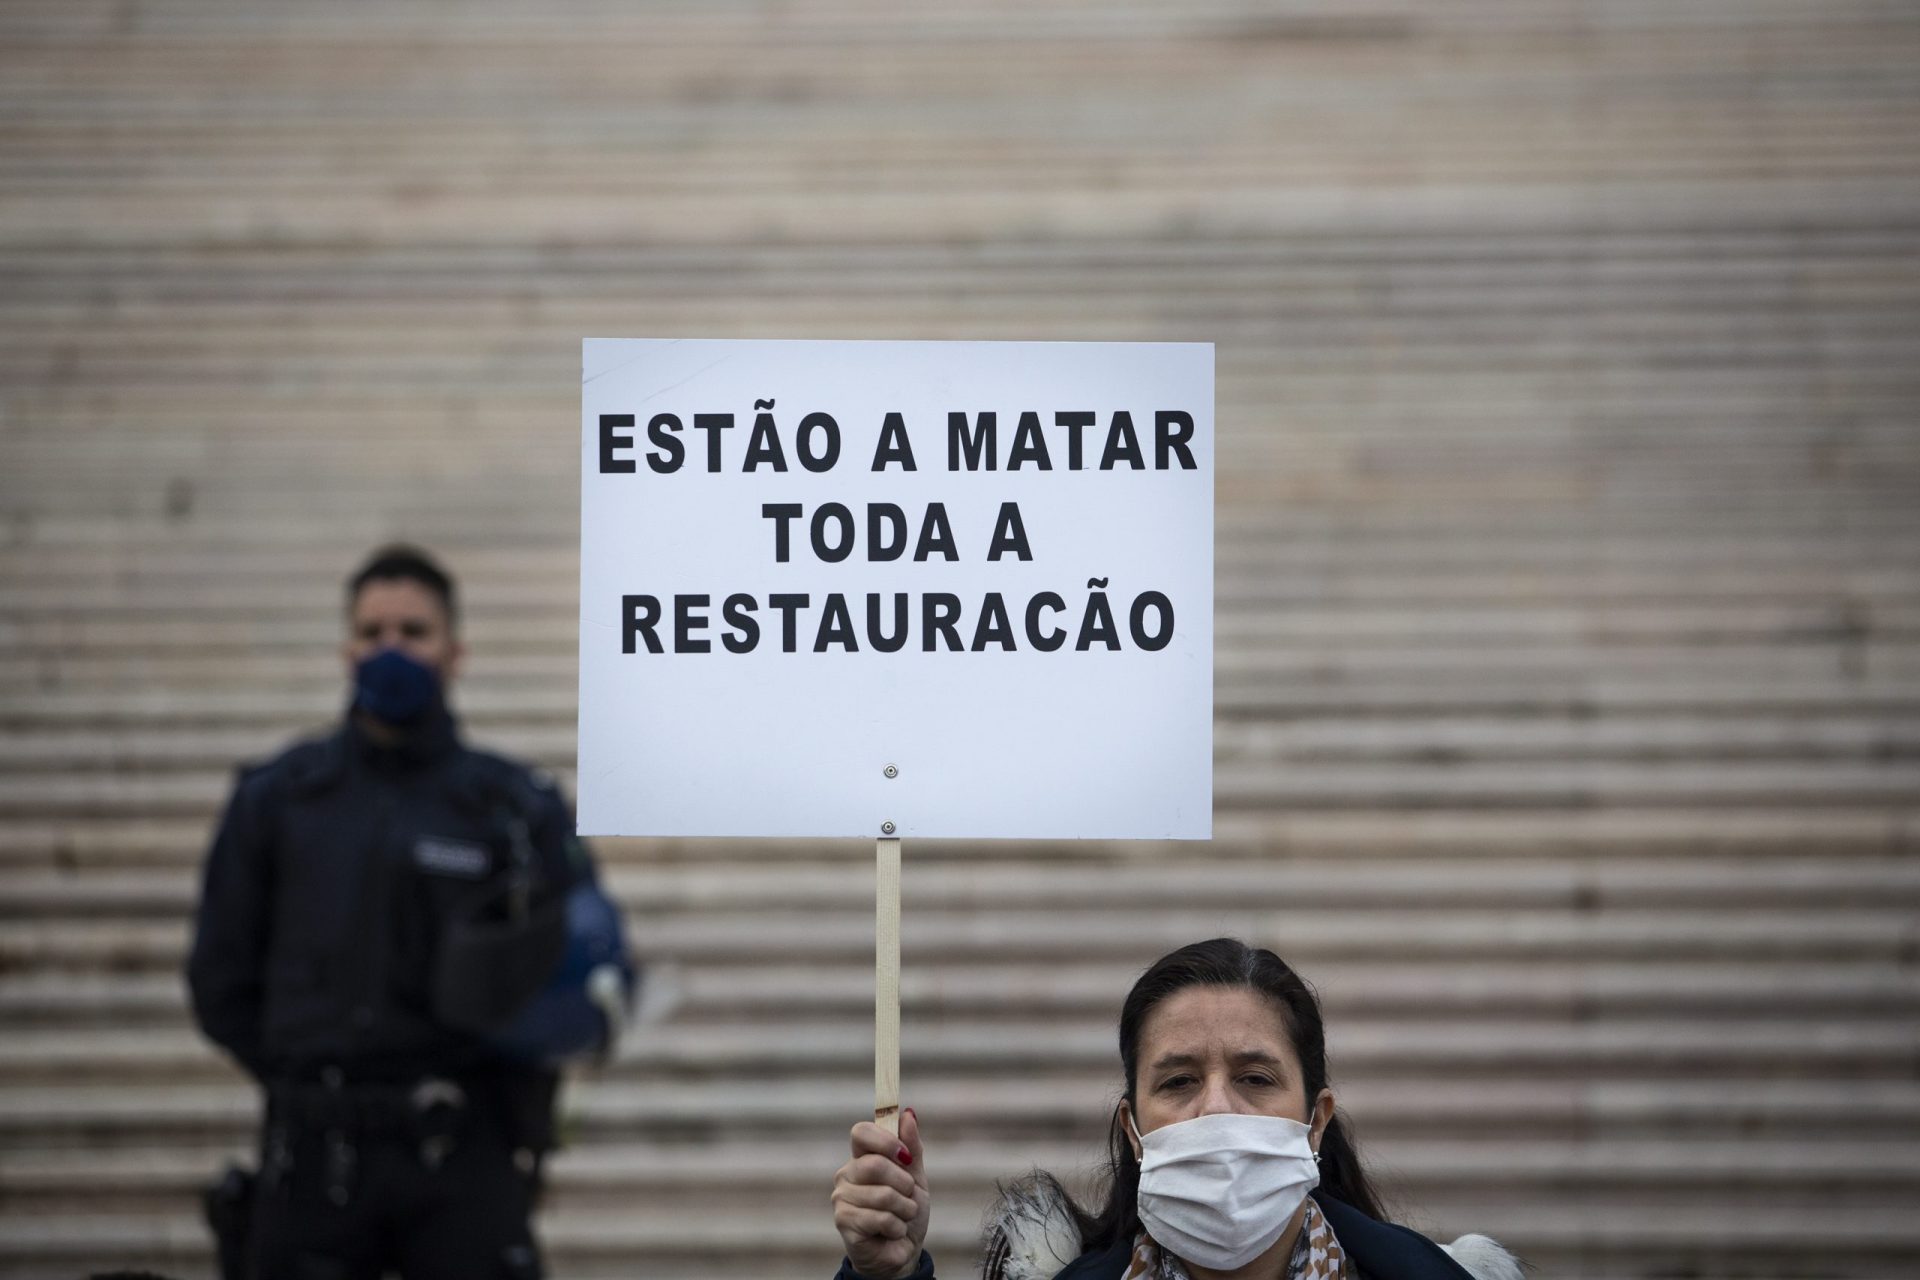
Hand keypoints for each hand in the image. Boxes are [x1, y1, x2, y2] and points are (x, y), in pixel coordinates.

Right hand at [832, 1108, 928, 1278]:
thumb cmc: (906, 1212)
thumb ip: (911, 1147)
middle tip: (908, 1196)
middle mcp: (847, 1174)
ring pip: (882, 1194)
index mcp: (862, 1157)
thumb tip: (908, 1113)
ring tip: (902, 1217)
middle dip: (903, 1183)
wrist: (904, 1250)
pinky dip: (896, 1226)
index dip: (885, 1140)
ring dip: (904, 1209)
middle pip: (875, 1164)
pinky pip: (880, 1217)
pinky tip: (892, 1232)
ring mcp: (842, 1197)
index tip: (905, 1156)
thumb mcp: (915, 1177)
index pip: (861, 1132)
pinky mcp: (844, 1221)